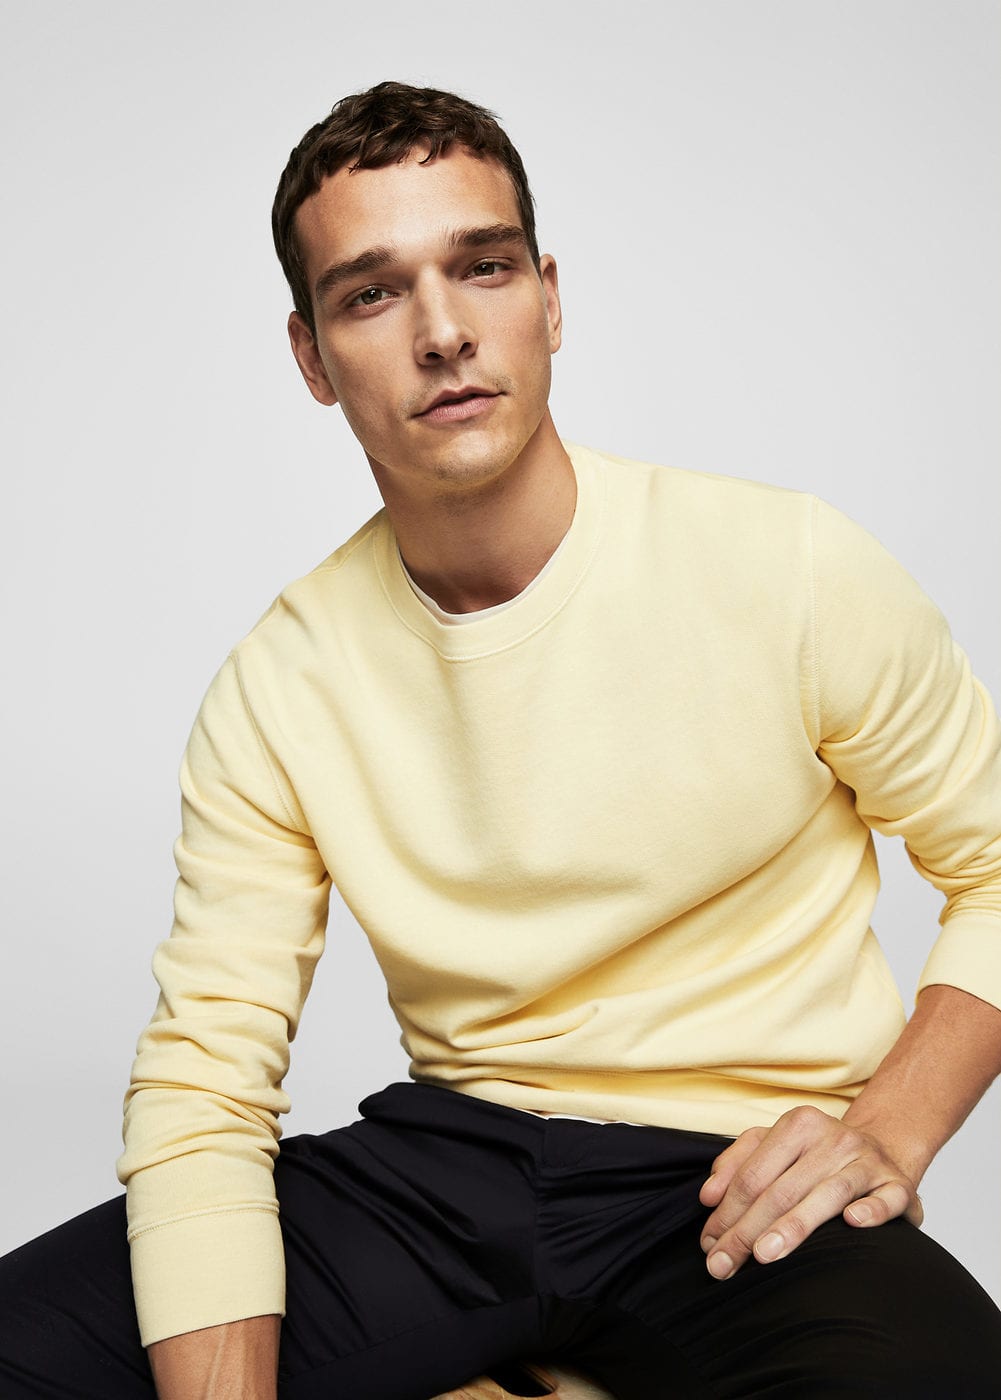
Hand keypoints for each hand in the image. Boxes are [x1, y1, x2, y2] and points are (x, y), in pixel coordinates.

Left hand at [697, 1105, 922, 1280]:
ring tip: (764, 1255)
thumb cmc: (818, 1154)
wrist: (884, 1146)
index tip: (708, 1244)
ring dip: (794, 1226)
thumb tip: (708, 1196)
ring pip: (827, 1195)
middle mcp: (833, 1138)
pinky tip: (852, 1223)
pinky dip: (871, 1210)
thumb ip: (737, 1163)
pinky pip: (886, 1198)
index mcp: (798, 1124)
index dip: (727, 1211)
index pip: (753, 1174)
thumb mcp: (774, 1144)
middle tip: (722, 1265)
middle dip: (746, 1231)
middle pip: (781, 1190)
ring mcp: (867, 1160)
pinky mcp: (899, 1183)